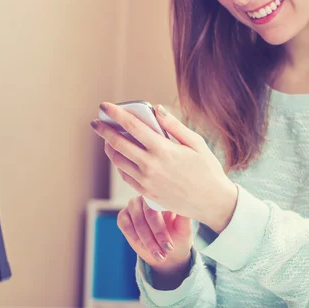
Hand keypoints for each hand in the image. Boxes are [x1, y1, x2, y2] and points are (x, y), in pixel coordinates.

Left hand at [91, 102, 238, 232]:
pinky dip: (119, 163)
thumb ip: (174, 125)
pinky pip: (125, 175)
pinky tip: (122, 156)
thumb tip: (156, 109)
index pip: (132, 126)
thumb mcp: (196, 143)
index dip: (116, 114)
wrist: (212, 202)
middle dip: (103, 130)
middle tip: (96, 122)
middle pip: (117, 144)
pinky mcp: (146, 193)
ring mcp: (146, 181)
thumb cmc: (207, 169)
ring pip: (117, 161)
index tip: (104, 106)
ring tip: (108, 138)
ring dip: (109, 147)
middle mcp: (151, 165)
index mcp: (163, 149)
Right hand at [117, 195, 192, 271]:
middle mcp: (146, 197)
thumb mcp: (184, 229)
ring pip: (137, 221)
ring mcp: (133, 205)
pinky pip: (125, 225)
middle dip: (157, 235)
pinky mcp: (123, 216)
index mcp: (163, 197)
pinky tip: (145, 248)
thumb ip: (184, 216)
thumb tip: (185, 203)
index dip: (165, 225)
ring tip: (159, 255)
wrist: (166, 252)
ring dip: (147, 240)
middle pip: (149, 213)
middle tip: (167, 251)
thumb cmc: (178, 238)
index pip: (162, 204)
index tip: (170, 244)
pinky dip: (135, 238)